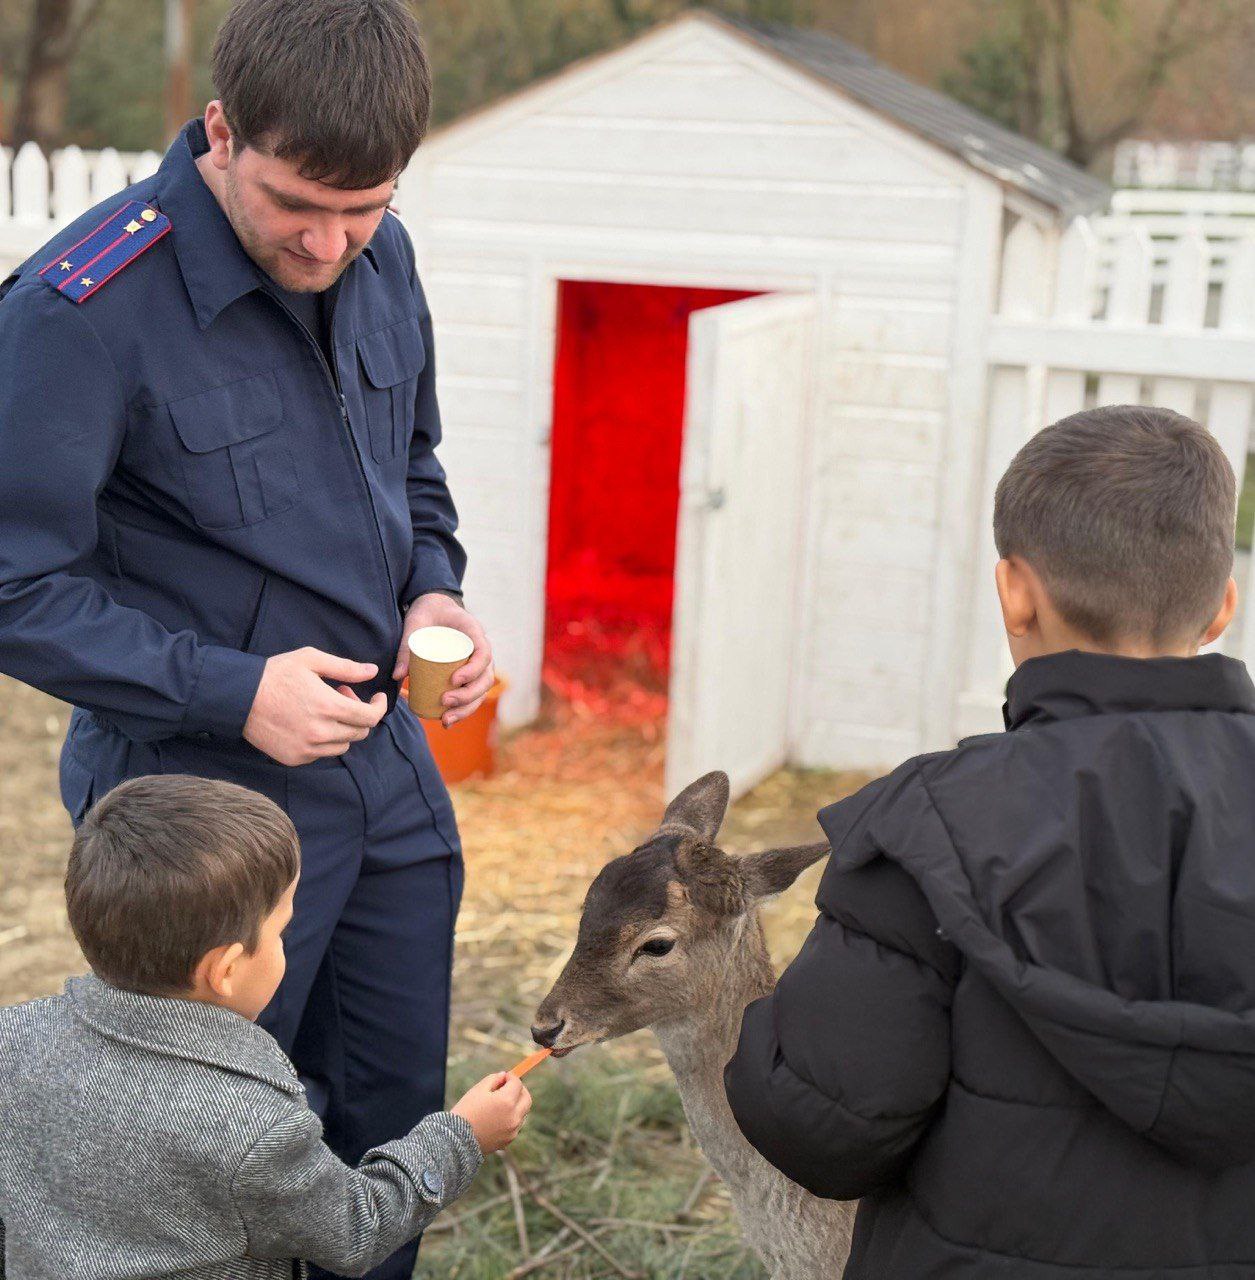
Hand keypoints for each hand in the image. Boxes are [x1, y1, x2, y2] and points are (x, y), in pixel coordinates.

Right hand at [243, 647, 387, 765]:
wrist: (238, 697)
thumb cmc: (275, 674)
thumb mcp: (311, 660)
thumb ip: (345, 668)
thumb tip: (372, 670)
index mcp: (328, 706)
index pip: (370, 718)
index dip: (378, 707)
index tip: (376, 698)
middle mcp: (320, 732)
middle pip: (359, 732)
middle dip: (358, 713)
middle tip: (341, 694)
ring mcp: (307, 748)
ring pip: (343, 745)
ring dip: (343, 728)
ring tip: (324, 709)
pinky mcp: (294, 758)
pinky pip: (322, 753)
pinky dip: (324, 740)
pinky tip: (309, 722)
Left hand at [393, 594, 493, 728]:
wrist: (436, 609)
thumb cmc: (427, 613)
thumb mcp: (415, 622)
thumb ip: (406, 646)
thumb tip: (396, 676)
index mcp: (474, 632)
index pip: (483, 654)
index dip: (473, 670)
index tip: (454, 680)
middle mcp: (481, 650)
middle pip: (485, 678)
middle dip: (468, 695)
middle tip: (444, 701)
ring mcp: (478, 665)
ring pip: (481, 691)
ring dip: (467, 708)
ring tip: (446, 718)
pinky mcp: (469, 675)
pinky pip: (472, 695)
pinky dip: (462, 710)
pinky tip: (447, 720)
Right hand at [451, 1072, 531, 1153]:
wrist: (456, 1140)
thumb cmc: (466, 1111)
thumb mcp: (478, 1089)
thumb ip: (494, 1079)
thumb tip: (504, 1076)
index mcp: (507, 1101)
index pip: (518, 1084)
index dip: (511, 1077)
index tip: (504, 1077)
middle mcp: (514, 1116)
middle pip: (527, 1099)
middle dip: (520, 1090)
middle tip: (509, 1087)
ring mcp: (513, 1130)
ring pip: (523, 1113)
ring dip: (516, 1105)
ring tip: (500, 1104)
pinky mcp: (508, 1141)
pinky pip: (516, 1125)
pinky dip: (511, 1118)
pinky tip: (497, 1117)